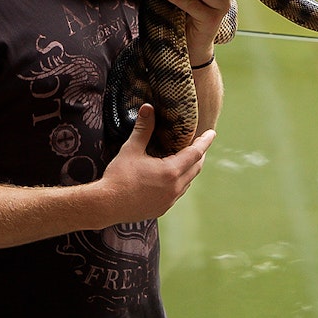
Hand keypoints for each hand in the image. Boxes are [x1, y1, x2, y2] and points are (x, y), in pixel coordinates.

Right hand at [99, 104, 214, 223]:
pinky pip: (178, 193)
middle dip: (199, 155)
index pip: (196, 153)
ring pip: (187, 182)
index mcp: (171, 172)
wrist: (105, 206)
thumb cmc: (118, 177)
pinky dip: (180, 182)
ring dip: (190, 169)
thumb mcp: (131, 149)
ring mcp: (169, 201)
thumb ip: (144, 129)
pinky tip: (171, 177)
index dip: (205, 142)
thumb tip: (148, 108)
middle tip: (199, 144)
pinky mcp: (162, 209)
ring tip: (186, 159)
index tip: (212, 133)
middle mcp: (174, 188)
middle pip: (196, 168)